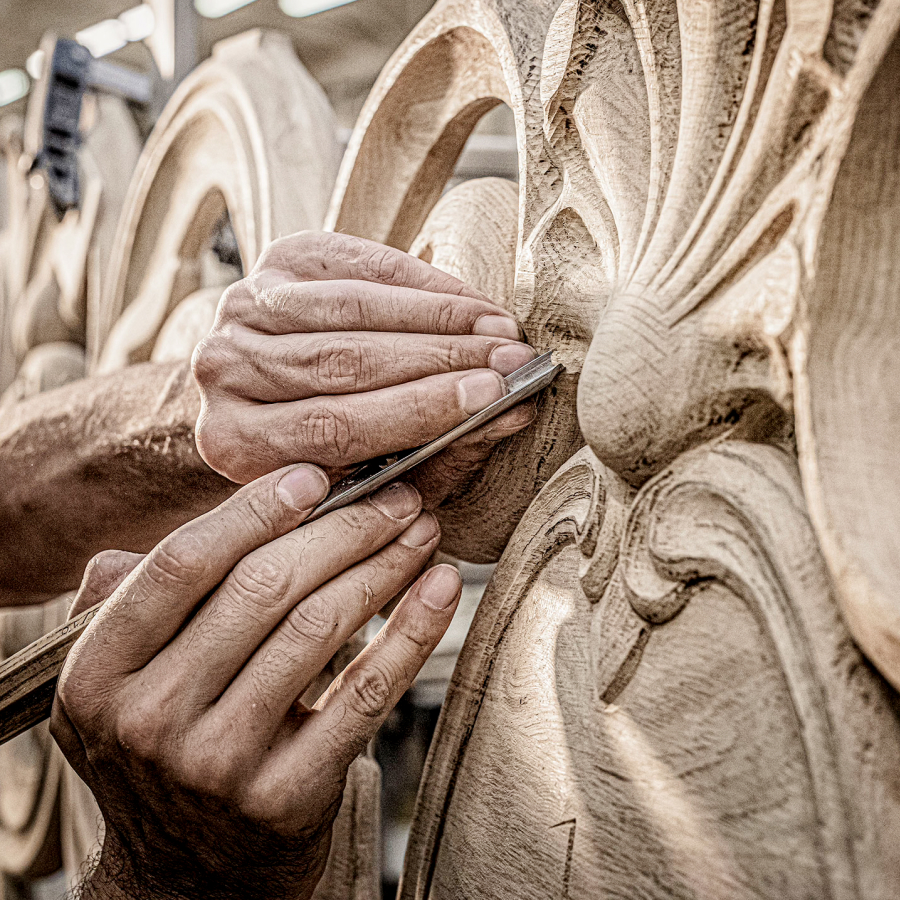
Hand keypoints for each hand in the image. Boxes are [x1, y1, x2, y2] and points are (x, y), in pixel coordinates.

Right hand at [51, 464, 459, 899]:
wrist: (188, 875)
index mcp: (97, 675)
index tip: (313, 476)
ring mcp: (216, 765)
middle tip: (396, 496)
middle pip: (262, 588)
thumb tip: (201, 511)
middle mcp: (147, 721)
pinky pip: (365, 692)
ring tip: (421, 531)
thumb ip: (135, 597)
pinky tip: (441, 587)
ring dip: (384, 565)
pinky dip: (412, 630)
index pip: (182, 565)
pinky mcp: (286, 798)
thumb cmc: (168, 745)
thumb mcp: (121, 680)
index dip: (253, 510)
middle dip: (344, 527)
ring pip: (319, 628)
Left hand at [191, 231, 535, 499]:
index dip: (419, 409)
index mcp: (237, 443)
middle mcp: (225, 372)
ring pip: (353, 311)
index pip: (336, 425)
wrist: (270, 390)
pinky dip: (423, 284)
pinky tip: (471, 304)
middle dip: (441, 360)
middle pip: (344, 362)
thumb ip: (436, 452)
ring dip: (439, 319)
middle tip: (510, 361)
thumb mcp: (378, 471)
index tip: (493, 398)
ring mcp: (243, 309)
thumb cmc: (333, 447)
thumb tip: (511, 416)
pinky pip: (361, 267)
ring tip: (500, 331)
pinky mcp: (277, 260)